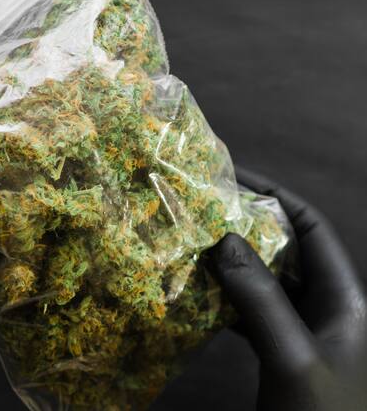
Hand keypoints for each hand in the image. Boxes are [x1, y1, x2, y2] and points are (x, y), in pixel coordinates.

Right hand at [209, 167, 366, 410]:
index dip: (275, 196)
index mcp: (343, 299)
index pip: (311, 227)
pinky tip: (197, 297)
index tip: (232, 177)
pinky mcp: (282, 352)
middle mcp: (326, 308)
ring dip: (230, 264)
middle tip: (200, 210)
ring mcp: (304, 332)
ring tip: (190, 246)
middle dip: (245, 227)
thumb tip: (223, 238)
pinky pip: (253, 312)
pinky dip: (226, 300)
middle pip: (285, 250)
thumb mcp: (292, 356)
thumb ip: (260, 296)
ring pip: (265, 282)